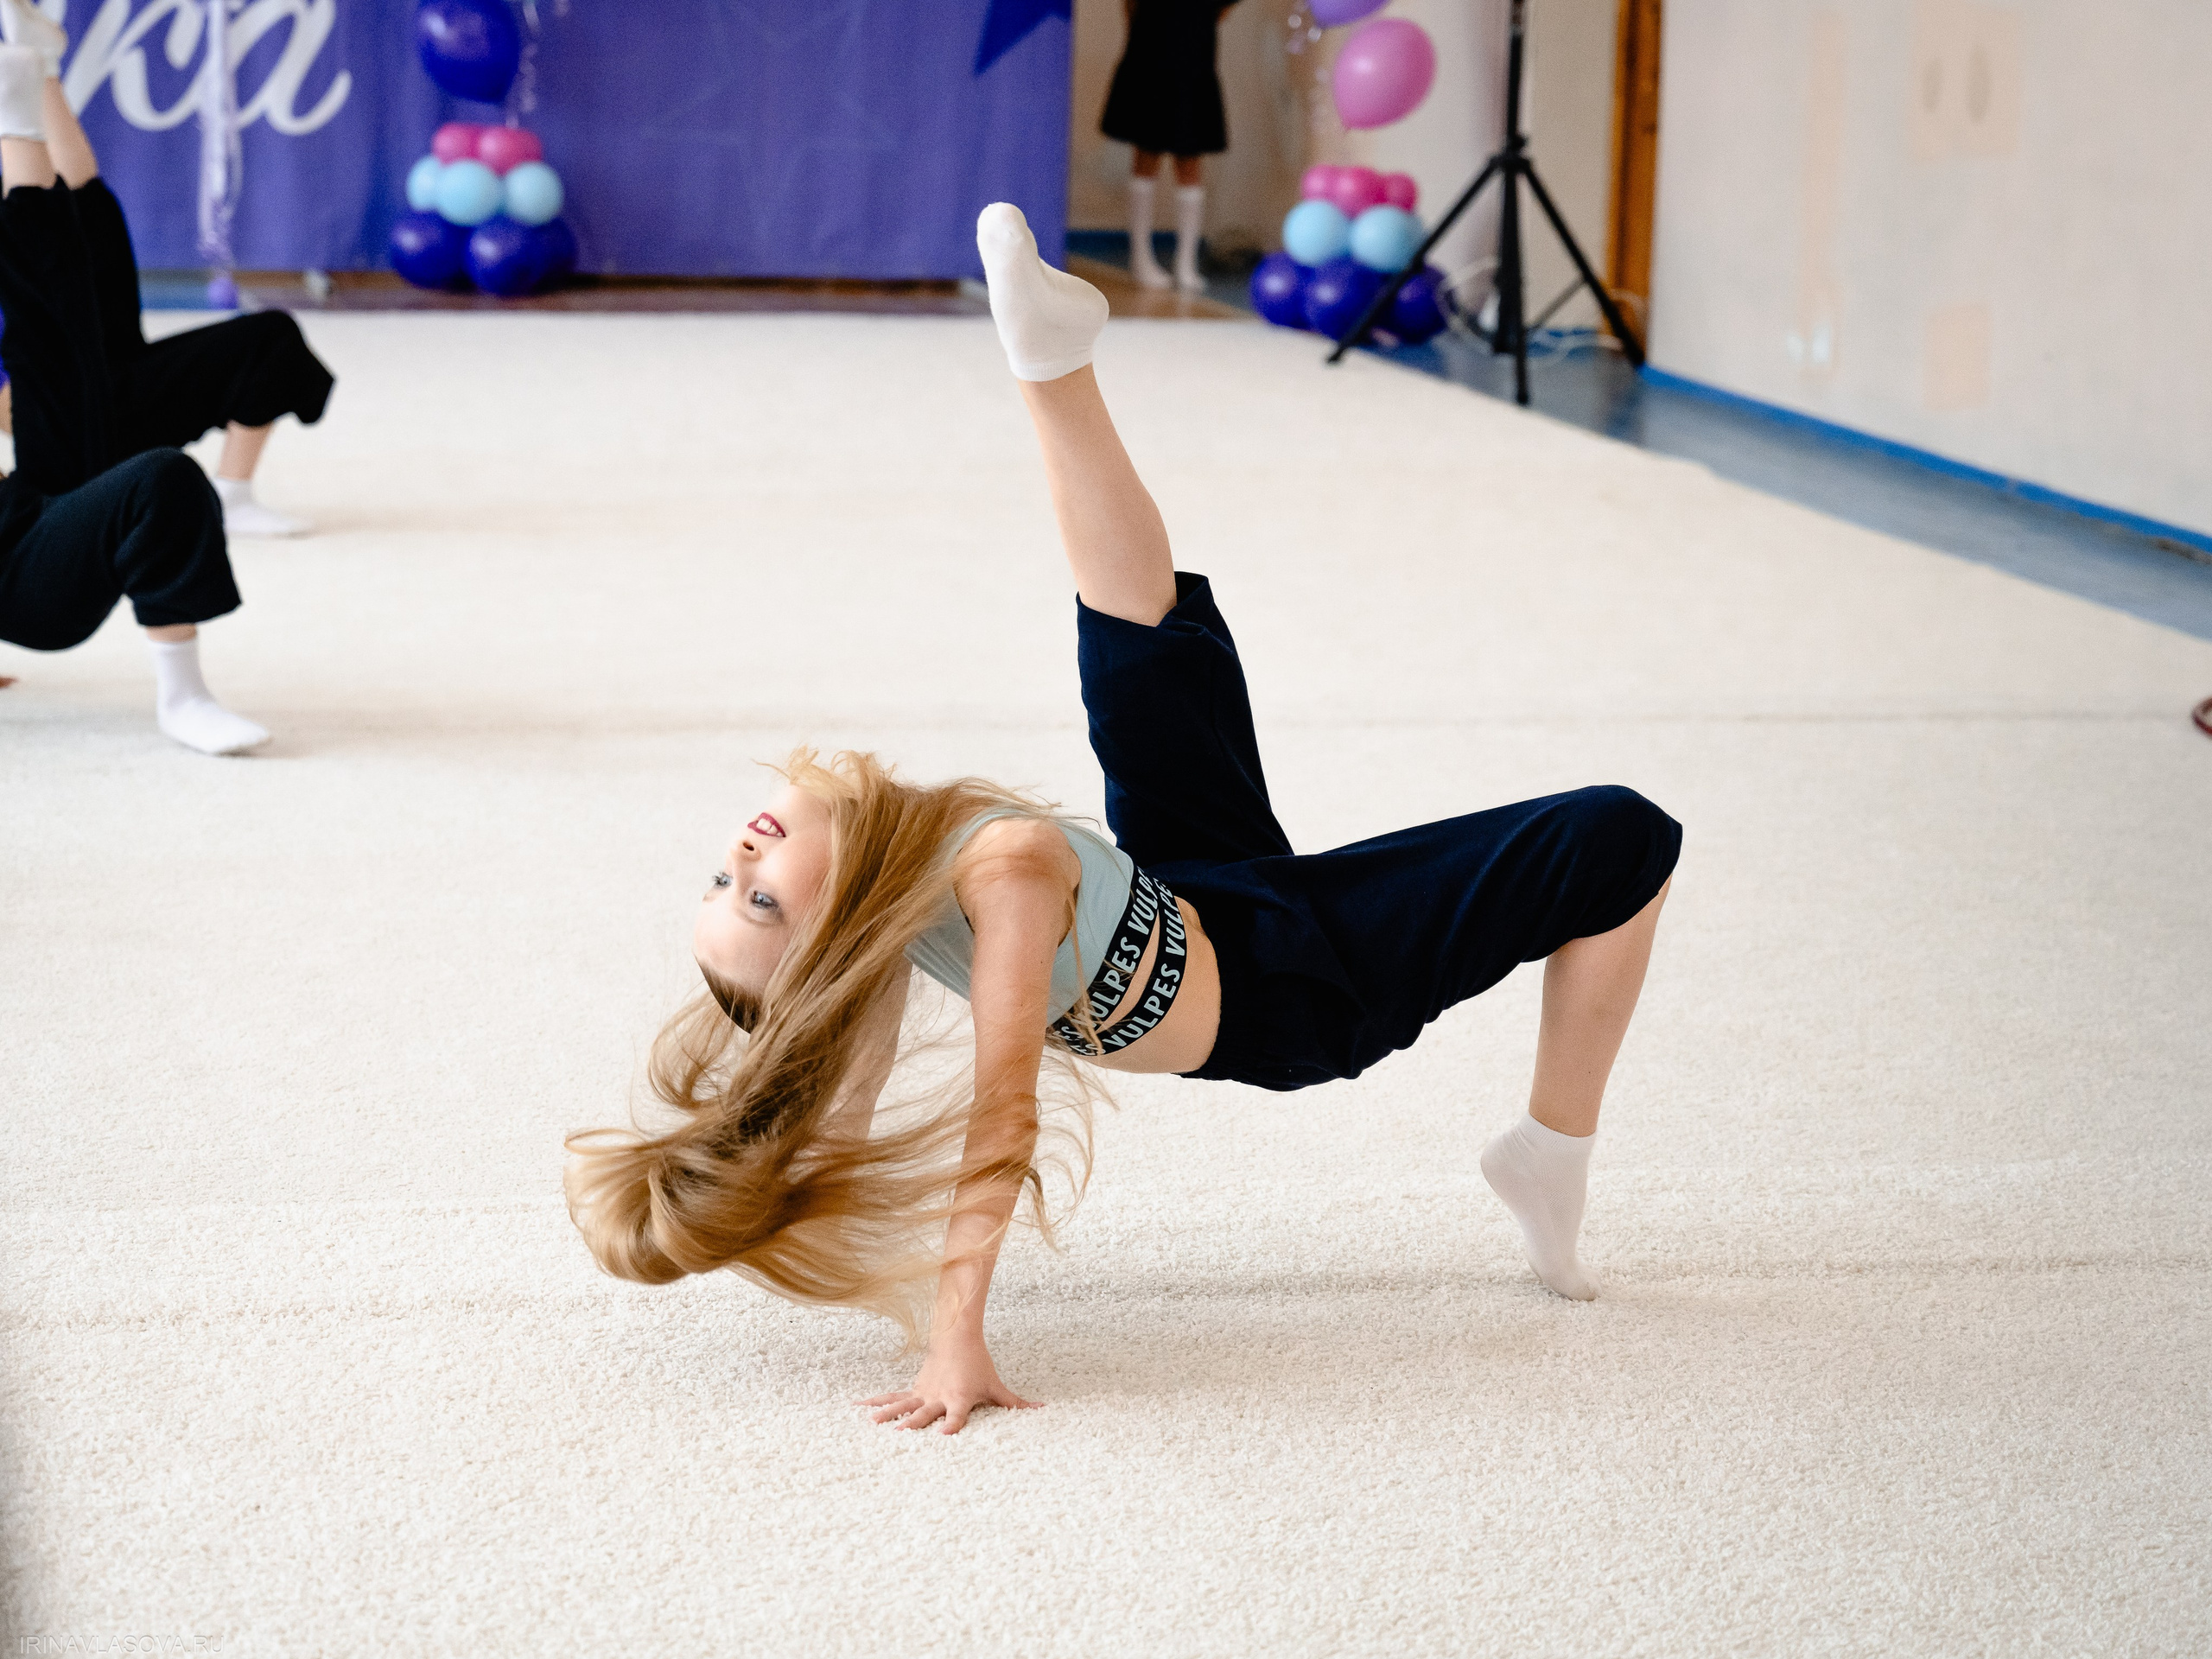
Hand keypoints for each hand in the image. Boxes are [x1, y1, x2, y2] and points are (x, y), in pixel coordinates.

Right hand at [863, 1334, 1039, 1434]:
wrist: (957, 1337)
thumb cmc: (978, 1365)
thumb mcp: (996, 1386)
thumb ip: (1016, 1403)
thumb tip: (1042, 1411)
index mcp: (959, 1399)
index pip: (957, 1415)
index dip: (952, 1424)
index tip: (945, 1433)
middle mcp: (939, 1397)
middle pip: (925, 1412)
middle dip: (913, 1423)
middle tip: (900, 1434)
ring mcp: (923, 1392)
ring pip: (903, 1404)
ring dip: (887, 1414)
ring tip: (872, 1423)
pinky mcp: (914, 1389)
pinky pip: (891, 1396)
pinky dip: (875, 1401)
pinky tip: (857, 1407)